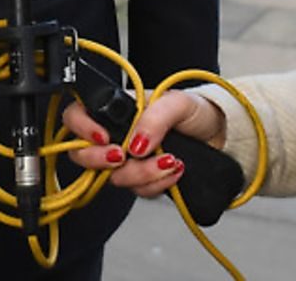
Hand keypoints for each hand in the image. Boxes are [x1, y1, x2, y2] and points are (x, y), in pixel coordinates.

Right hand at [60, 91, 225, 197]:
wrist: (218, 134)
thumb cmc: (194, 111)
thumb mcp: (178, 103)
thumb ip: (154, 117)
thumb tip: (135, 144)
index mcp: (116, 110)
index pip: (76, 116)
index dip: (80, 128)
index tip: (103, 138)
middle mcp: (115, 135)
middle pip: (84, 155)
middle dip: (102, 161)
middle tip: (124, 157)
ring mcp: (126, 161)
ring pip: (113, 178)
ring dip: (141, 174)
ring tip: (171, 161)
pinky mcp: (142, 181)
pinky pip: (137, 191)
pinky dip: (157, 185)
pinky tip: (175, 171)